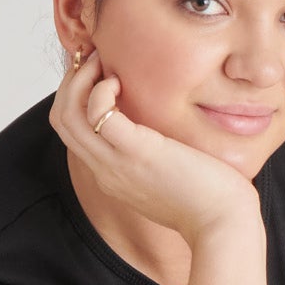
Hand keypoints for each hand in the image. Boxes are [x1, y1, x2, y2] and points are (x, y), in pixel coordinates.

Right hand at [49, 48, 262, 244]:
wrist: (222, 225)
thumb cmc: (209, 201)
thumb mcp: (172, 175)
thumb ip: (158, 155)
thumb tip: (167, 134)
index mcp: (113, 175)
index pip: (74, 132)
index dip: (77, 96)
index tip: (97, 72)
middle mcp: (106, 171)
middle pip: (62, 121)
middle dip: (70, 82)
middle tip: (93, 59)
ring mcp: (116, 164)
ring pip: (68, 116)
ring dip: (79, 80)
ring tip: (101, 63)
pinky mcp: (136, 153)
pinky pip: (97, 114)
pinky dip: (101, 90)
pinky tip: (120, 82)